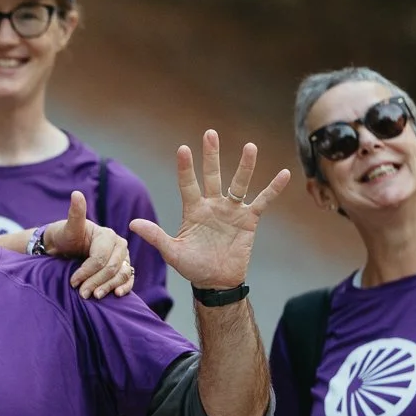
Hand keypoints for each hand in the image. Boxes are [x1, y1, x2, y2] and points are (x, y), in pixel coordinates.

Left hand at [52, 191, 136, 298]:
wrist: (68, 247)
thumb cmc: (67, 237)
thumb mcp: (69, 227)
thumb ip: (75, 213)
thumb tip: (76, 194)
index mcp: (108, 235)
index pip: (100, 258)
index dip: (87, 271)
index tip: (72, 282)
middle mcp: (119, 245)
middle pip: (111, 268)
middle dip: (96, 282)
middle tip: (82, 294)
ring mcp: (124, 257)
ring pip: (121, 275)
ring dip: (109, 287)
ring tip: (94, 297)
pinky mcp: (124, 268)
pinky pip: (128, 279)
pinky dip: (125, 287)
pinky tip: (117, 295)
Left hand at [131, 130, 289, 290]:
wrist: (216, 282)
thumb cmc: (193, 267)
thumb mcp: (172, 252)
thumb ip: (155, 236)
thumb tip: (131, 224)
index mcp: (193, 210)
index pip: (188, 184)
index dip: (186, 168)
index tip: (183, 149)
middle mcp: (212, 205)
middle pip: (212, 175)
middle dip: (211, 155)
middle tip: (210, 133)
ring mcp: (231, 211)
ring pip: (239, 183)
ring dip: (245, 166)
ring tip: (250, 147)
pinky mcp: (248, 220)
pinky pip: (262, 201)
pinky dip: (273, 189)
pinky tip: (284, 174)